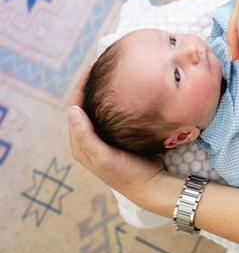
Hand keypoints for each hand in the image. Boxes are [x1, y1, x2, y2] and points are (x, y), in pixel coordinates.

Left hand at [68, 67, 161, 191]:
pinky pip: (113, 114)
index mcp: (81, 143)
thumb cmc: (126, 173)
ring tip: (112, 76)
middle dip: (90, 86)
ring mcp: (105, 139)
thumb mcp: (102, 156)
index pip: (75, 107)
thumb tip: (73, 109)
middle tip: (102, 67)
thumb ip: (85, 135)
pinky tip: (126, 93)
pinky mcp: (119, 138)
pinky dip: (115, 101)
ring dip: (103, 93)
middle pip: (85, 105)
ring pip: (99, 109)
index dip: (80, 86)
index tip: (91, 68)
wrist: (151, 185)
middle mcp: (90, 139)